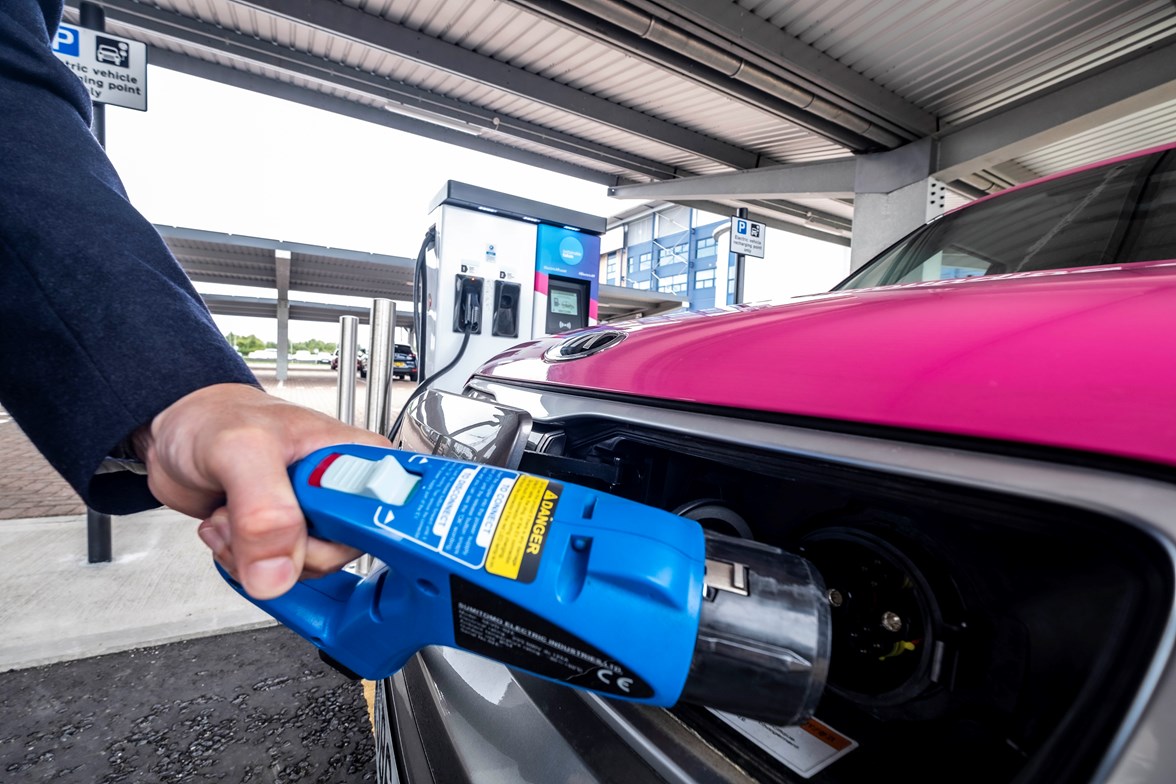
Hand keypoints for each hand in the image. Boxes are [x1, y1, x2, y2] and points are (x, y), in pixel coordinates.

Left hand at [131, 383, 390, 598]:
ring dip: (252, 556)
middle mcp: (344, 493)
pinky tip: (230, 528)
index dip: (347, 533)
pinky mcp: (290, 542)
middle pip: (339, 555)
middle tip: (250, 510)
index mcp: (359, 458)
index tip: (306, 526)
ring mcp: (317, 521)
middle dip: (280, 547)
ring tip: (233, 514)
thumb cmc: (218, 418)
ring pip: (303, 572)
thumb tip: (279, 571)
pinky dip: (241, 563)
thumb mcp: (242, 448)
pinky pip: (277, 578)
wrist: (182, 437)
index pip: (388, 514)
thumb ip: (264, 509)